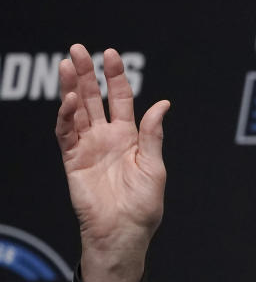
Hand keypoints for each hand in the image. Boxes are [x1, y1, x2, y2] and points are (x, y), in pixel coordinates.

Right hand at [55, 44, 169, 281]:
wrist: (124, 232)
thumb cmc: (144, 206)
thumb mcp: (155, 167)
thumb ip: (153, 135)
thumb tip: (163, 104)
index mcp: (130, 137)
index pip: (120, 99)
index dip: (116, 77)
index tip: (111, 55)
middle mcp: (107, 137)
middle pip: (93, 98)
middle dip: (87, 73)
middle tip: (78, 49)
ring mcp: (88, 147)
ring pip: (76, 110)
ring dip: (71, 87)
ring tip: (68, 64)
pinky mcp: (73, 160)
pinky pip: (66, 134)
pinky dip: (65, 116)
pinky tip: (69, 100)